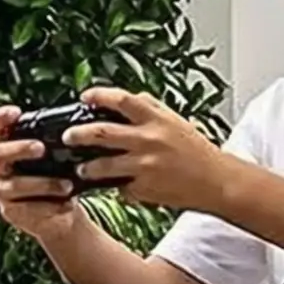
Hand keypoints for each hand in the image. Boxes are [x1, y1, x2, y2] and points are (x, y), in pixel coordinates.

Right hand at [0, 105, 84, 240]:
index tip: (16, 112)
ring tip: (68, 185)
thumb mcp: (60, 158)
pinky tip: (67, 205)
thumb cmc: (59, 177)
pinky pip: (27, 208)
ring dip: (43, 183)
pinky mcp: (11, 212)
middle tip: (41, 148)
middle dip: (20, 148)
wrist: (59, 215)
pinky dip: (49, 206)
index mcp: (9, 147)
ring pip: (15, 184)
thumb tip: (82, 127)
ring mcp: (3, 190)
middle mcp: (0, 167)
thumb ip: (60, 144)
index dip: (0, 118)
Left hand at [65, 88, 227, 212]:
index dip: (99, 96)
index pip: (121, 100)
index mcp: (156, 118)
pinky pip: (120, 186)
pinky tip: (113, 186)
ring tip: (82, 169)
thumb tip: (128, 98)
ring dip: (87, 167)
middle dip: (78, 134)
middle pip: (101, 132)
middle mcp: (148, 139)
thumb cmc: (196, 151)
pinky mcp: (143, 187)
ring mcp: (144, 165)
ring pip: (102, 165)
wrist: (216, 181)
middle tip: (67, 136)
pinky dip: (115, 186)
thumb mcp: (174, 122)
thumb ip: (151, 109)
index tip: (84, 97)